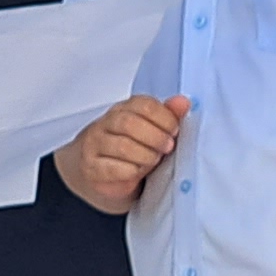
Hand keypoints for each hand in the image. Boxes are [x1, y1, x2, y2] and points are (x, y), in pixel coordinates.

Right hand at [56, 94, 188, 212]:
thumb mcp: (151, 132)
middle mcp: (106, 123)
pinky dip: (131, 171)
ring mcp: (95, 145)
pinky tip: (137, 172)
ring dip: (145, 156)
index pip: (144, 105)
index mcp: (123, 109)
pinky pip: (112, 168)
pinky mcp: (91, 167)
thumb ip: (167, 116)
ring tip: (154, 160)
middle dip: (155, 137)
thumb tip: (183, 102)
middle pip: (130, 123)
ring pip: (122, 146)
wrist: (98, 173)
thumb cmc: (129, 150)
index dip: (164, 118)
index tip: (175, 131)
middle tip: (168, 148)